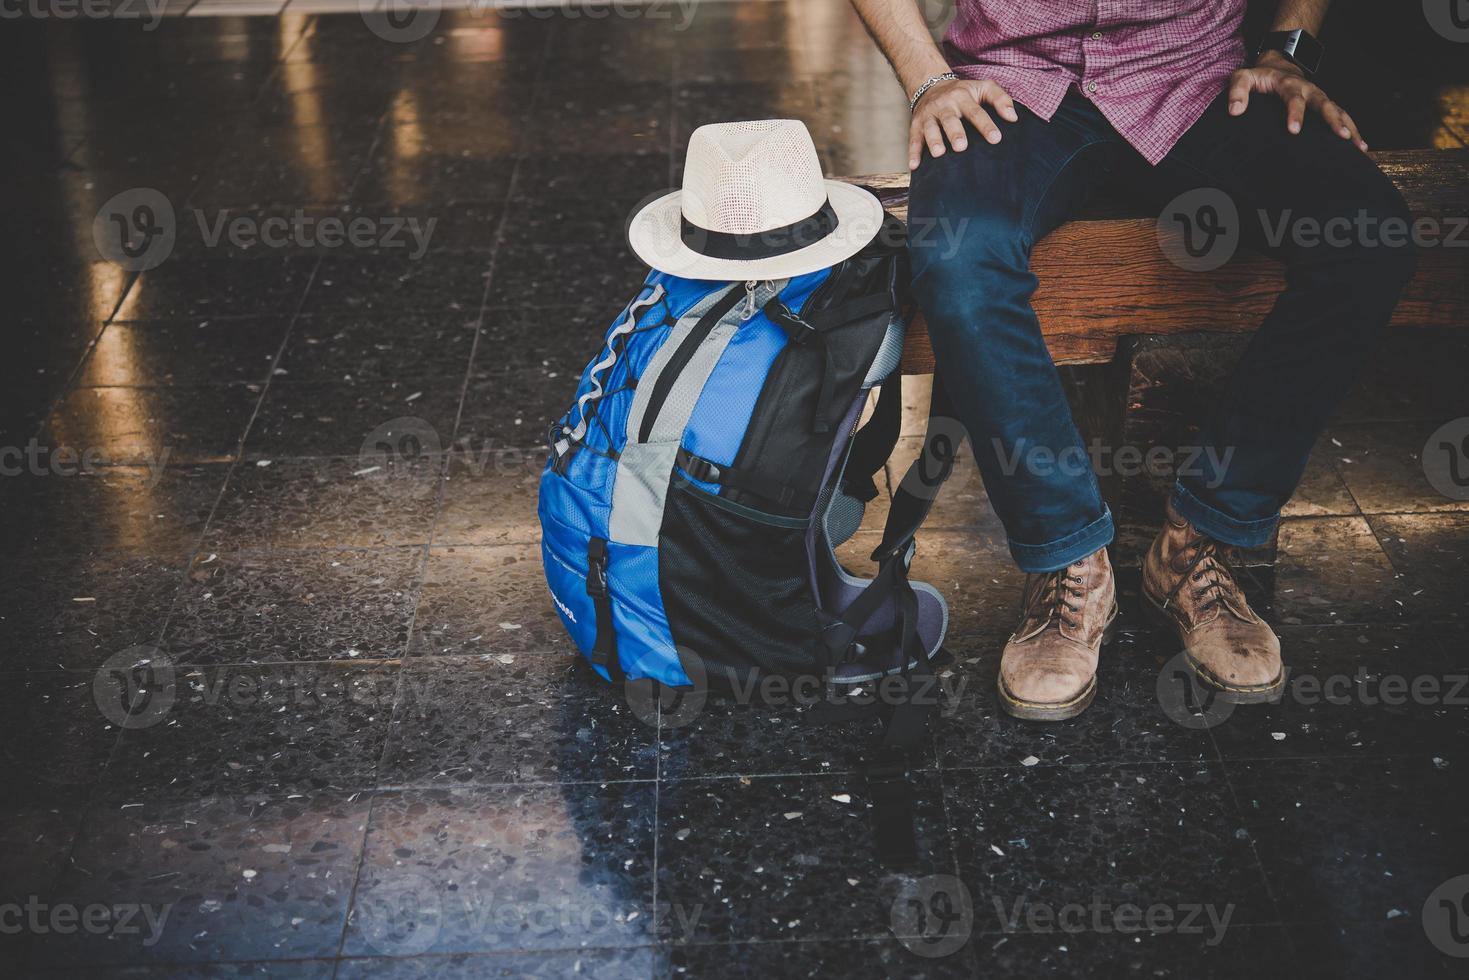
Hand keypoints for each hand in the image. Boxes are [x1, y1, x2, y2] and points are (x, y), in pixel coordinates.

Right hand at [909, 77, 1018, 169]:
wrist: (931, 84)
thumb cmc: (963, 92)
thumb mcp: (983, 87)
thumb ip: (1001, 99)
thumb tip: (1013, 118)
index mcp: (963, 97)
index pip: (976, 112)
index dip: (985, 125)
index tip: (996, 139)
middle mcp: (944, 105)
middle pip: (950, 119)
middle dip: (955, 132)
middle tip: (961, 147)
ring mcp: (929, 115)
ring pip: (930, 128)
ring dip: (933, 141)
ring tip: (939, 153)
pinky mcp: (916, 125)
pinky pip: (913, 139)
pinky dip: (913, 152)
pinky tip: (914, 166)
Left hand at [1226, 52, 1366, 151]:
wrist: (1278, 65)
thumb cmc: (1258, 76)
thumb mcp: (1243, 77)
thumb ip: (1237, 91)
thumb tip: (1234, 111)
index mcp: (1289, 85)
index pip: (1293, 98)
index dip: (1295, 113)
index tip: (1294, 130)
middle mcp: (1309, 90)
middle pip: (1325, 104)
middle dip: (1334, 121)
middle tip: (1343, 137)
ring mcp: (1320, 97)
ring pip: (1338, 111)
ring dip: (1350, 127)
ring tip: (1359, 147)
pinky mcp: (1325, 105)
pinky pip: (1342, 116)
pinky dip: (1353, 129)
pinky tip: (1361, 147)